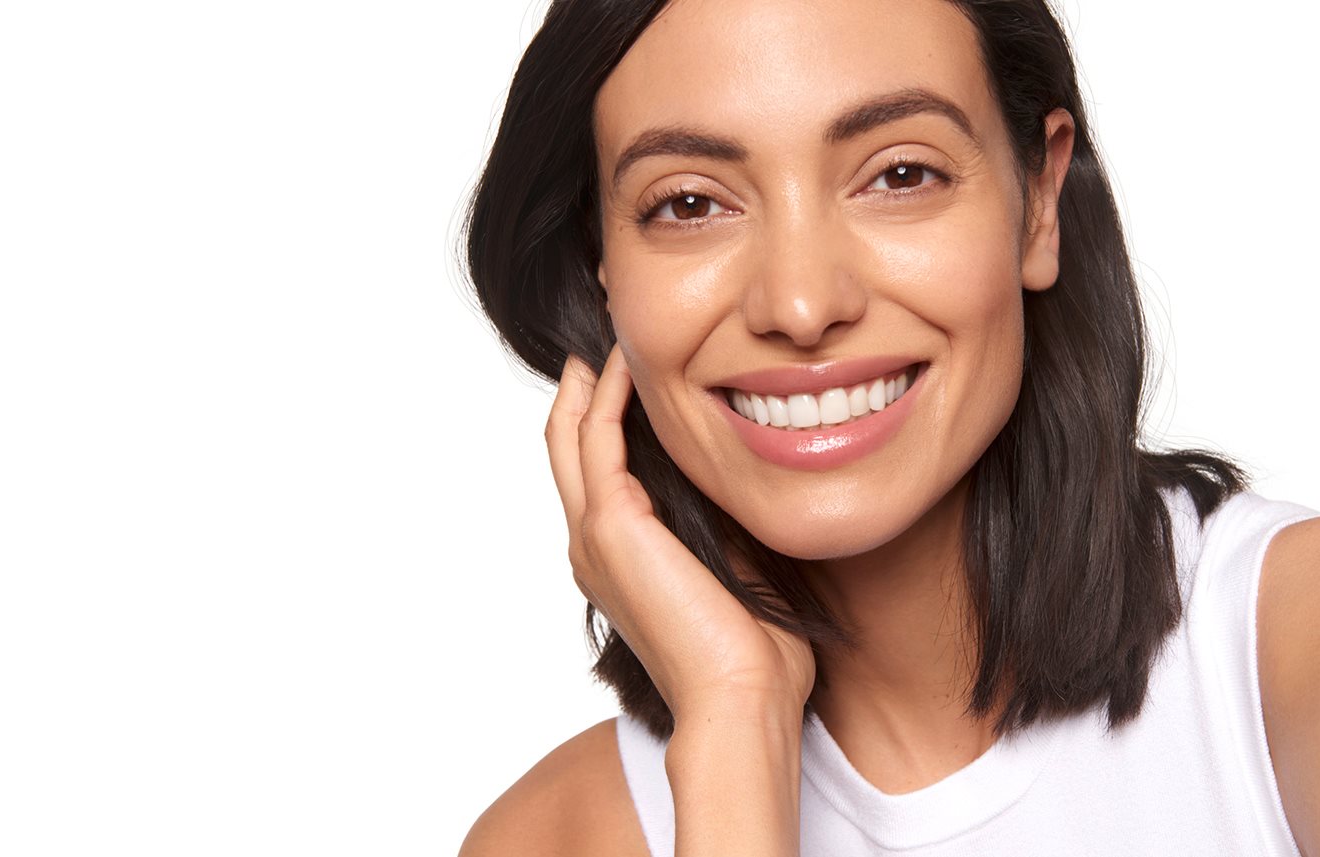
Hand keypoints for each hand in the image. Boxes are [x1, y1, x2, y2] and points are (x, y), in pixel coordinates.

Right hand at [545, 344, 815, 722]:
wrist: (740, 697)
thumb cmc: (752, 652)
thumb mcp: (737, 566)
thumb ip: (725, 519)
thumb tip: (751, 472)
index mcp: (616, 557)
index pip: (595, 467)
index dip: (605, 412)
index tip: (634, 365)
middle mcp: (591, 542)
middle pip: (567, 440)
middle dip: (583, 383)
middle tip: (607, 330)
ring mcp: (593, 534)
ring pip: (571, 432)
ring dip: (590, 377)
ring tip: (613, 329)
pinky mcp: (611, 524)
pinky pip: (597, 438)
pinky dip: (609, 394)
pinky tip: (630, 360)